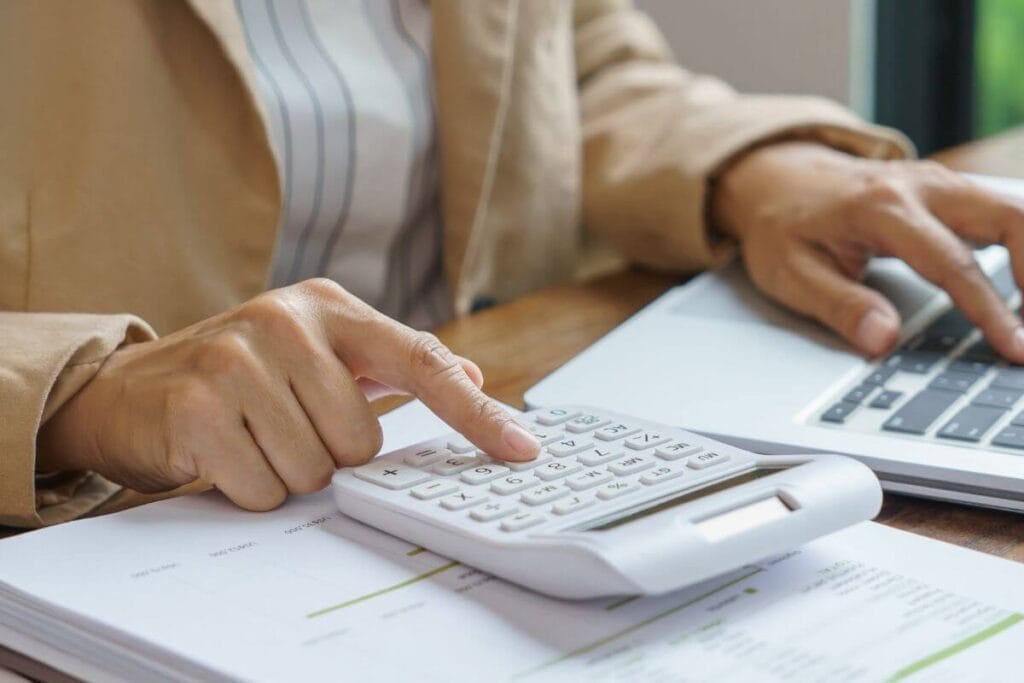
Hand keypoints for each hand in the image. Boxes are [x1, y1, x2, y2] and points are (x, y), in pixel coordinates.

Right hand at [37, 279, 539, 509]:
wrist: (131, 389)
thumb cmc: (238, 374)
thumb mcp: (316, 352)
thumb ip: (392, 363)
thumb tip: (470, 376)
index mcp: (327, 306)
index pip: (421, 361)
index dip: (476, 413)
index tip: (522, 449)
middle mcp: (285, 322)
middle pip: (362, 441)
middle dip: (327, 453)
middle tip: (284, 426)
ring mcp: (238, 360)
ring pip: (315, 470)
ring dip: (286, 472)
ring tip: (251, 436)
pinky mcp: (199, 407)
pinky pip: (264, 488)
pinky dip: (248, 487)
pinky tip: (223, 452)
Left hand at [712, 141, 1023, 359]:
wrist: (774, 179)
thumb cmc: (781, 227)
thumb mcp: (790, 273)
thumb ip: (839, 306)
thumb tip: (883, 340)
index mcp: (881, 208)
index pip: (953, 264)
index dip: (989, 311)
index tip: (1014, 348)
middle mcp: (920, 186)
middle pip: (1010, 218)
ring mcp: (940, 183)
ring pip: (1015, 210)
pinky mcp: (949, 191)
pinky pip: (1003, 213)